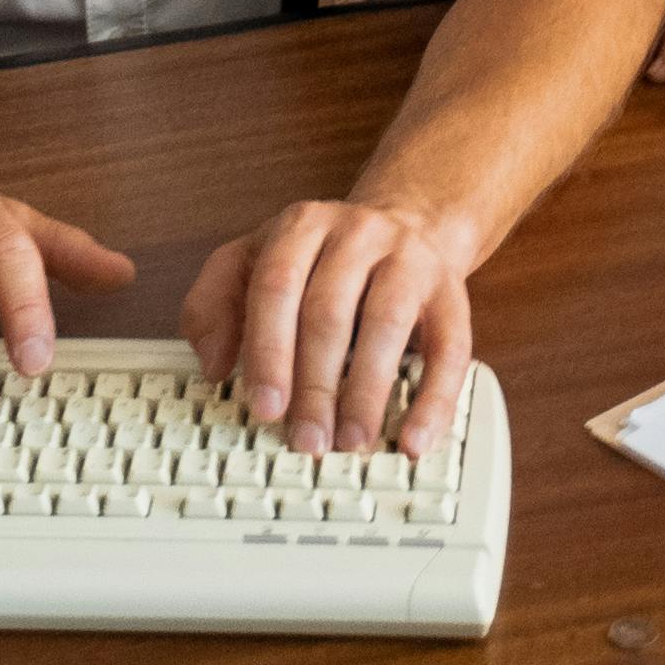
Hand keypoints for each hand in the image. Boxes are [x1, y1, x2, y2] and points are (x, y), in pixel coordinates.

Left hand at [183, 195, 475, 459]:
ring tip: (350, 441)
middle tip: (306, 440)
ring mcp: (409, 261)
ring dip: (366, 392)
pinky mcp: (452, 295)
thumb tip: (213, 364)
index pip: (277, 285)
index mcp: (302, 227)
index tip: (264, 406)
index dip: (269, 350)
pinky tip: (413, 440)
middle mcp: (357, 234)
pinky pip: (449, 350)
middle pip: (330, 311)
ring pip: (387, 325)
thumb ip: (215, 303)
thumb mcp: (254, 261)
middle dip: (315, 385)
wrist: (409, 223)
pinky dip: (433, 401)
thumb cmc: (320, 261)